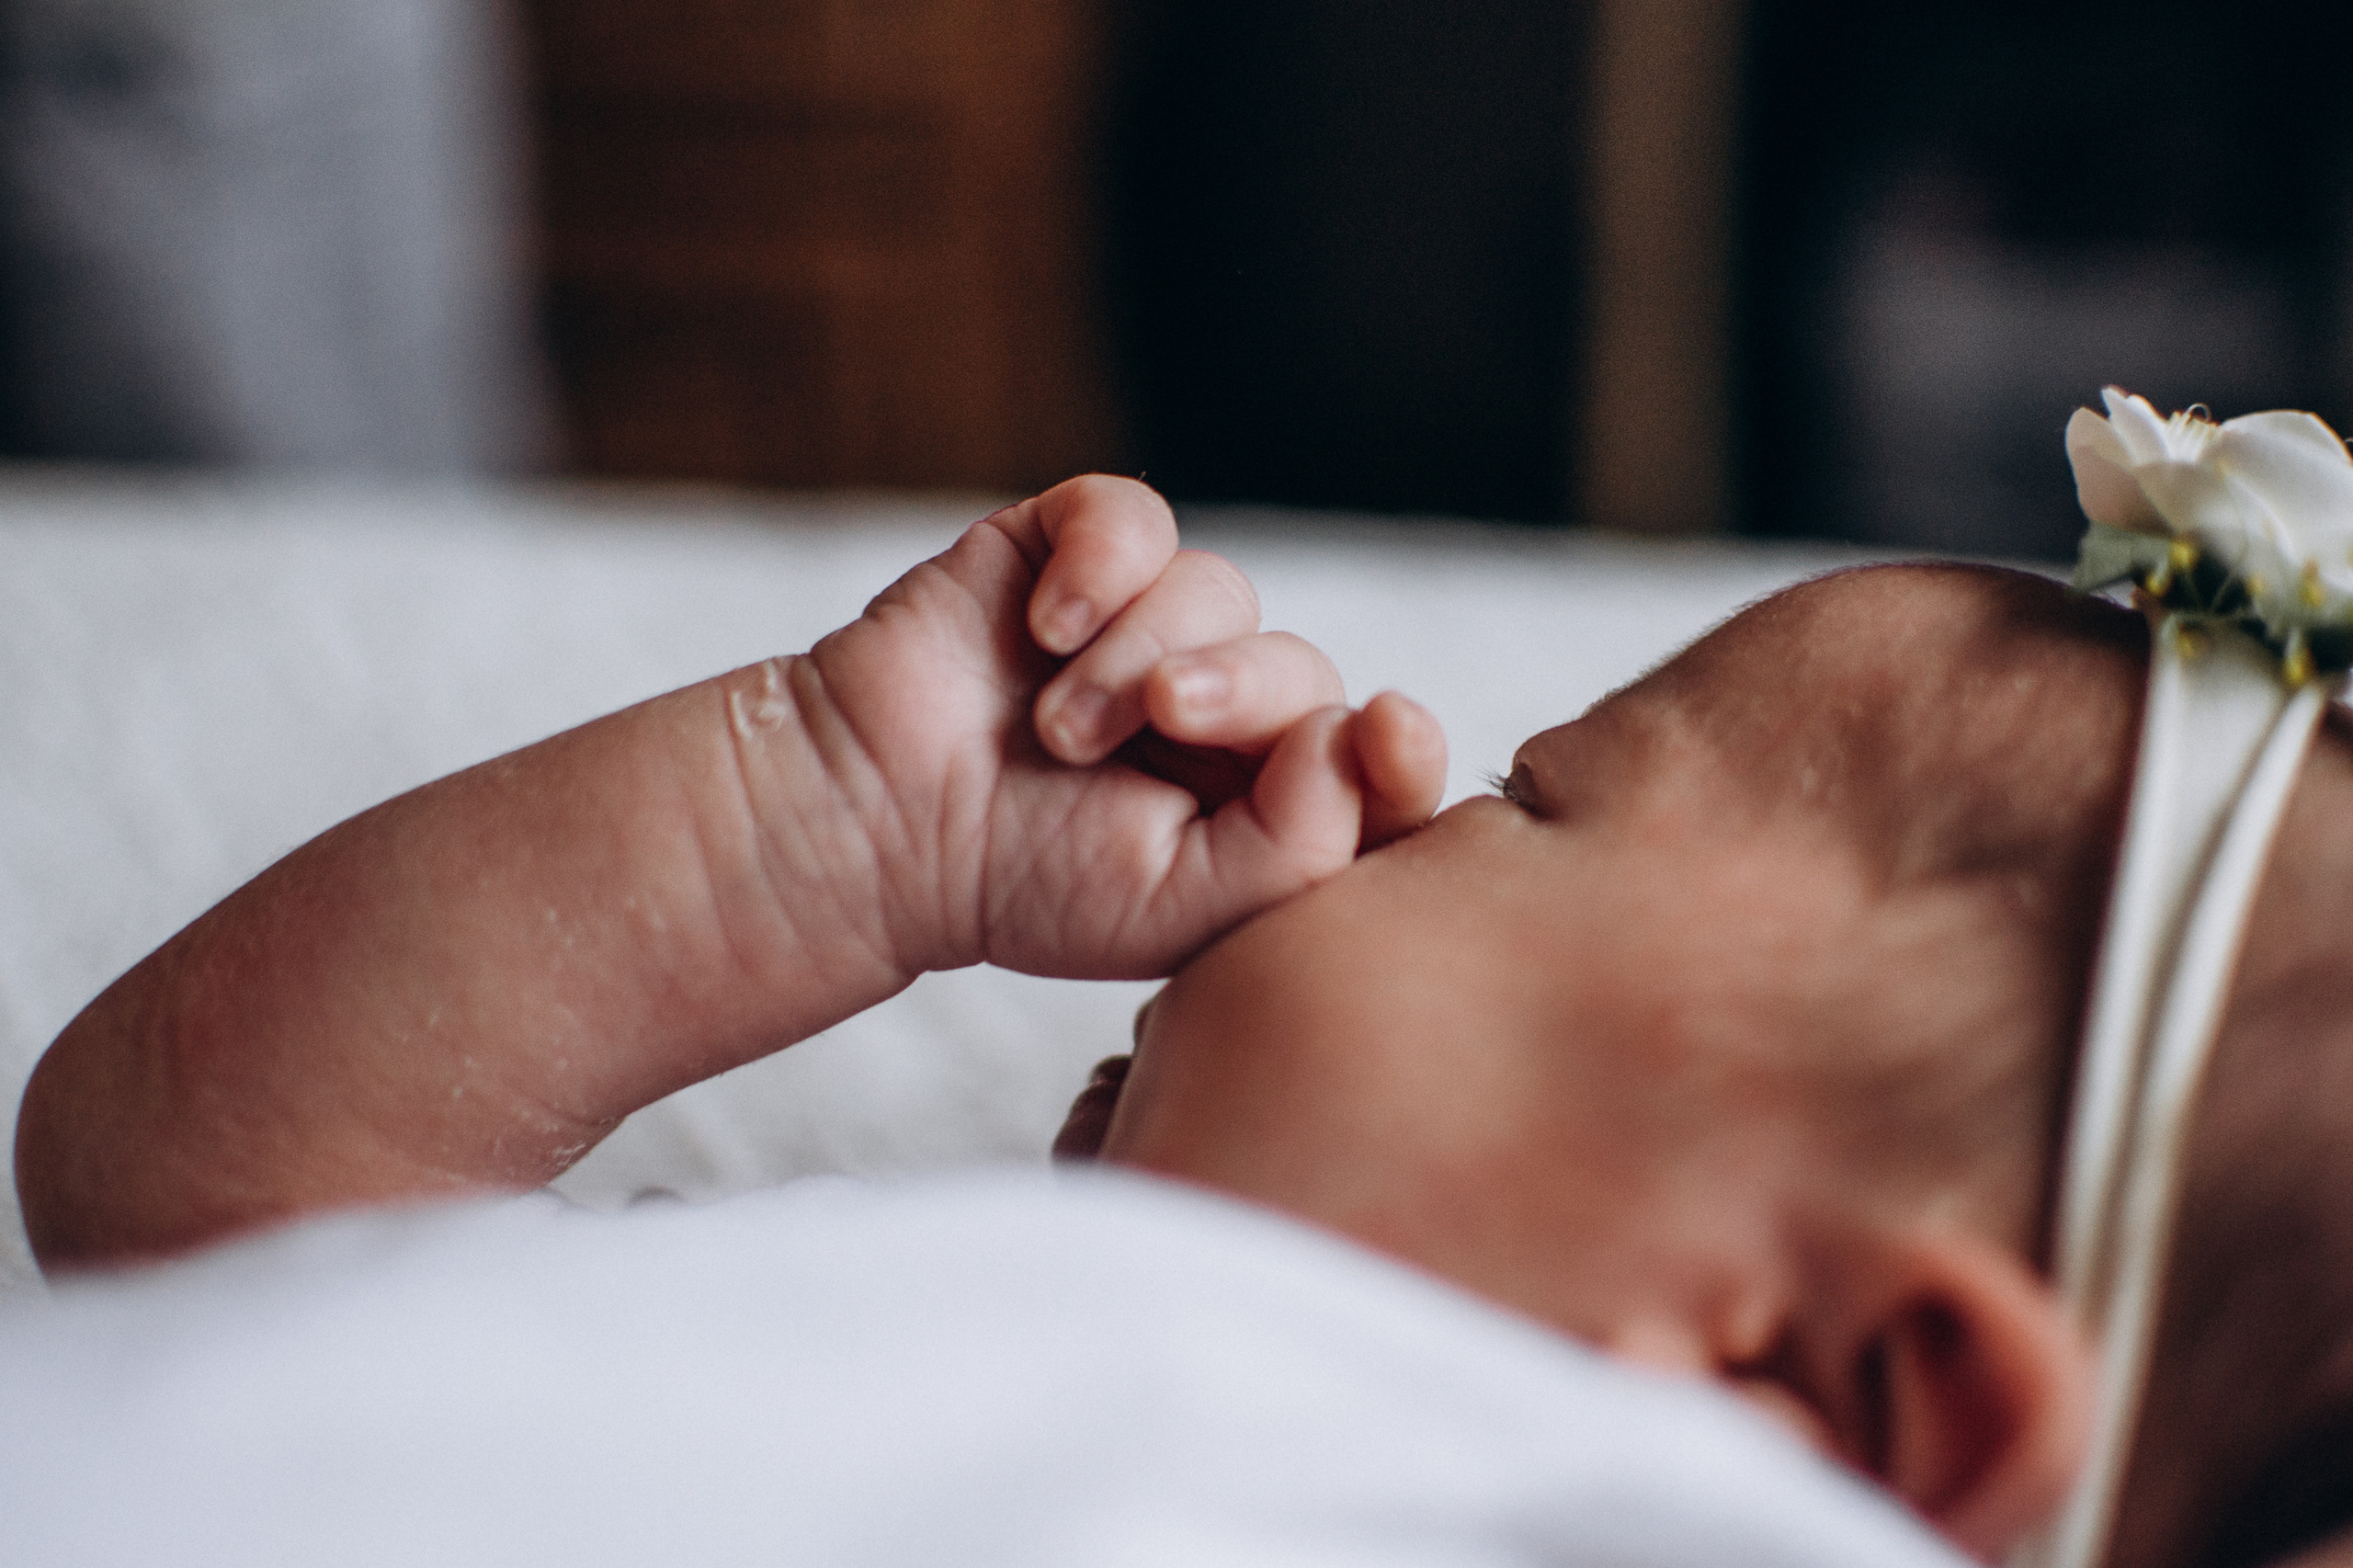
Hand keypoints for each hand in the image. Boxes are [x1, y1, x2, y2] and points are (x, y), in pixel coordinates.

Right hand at [782, 475, 1445, 979]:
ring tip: (1056, 727)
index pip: (1375, 764)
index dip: (1403, 746)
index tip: (1389, 733)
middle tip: (1155, 722)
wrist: (877, 822)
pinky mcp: (1078, 553)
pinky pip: (1135, 518)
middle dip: (1238, 694)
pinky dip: (1100, 563)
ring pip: (1219, 589)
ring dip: (1135, 654)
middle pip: (1301, 666)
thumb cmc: (1025, 882)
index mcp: (1265, 801)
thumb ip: (1299, 846)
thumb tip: (1355, 735)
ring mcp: (1152, 623)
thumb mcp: (1180, 910)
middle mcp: (1224, 708)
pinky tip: (1045, 626)